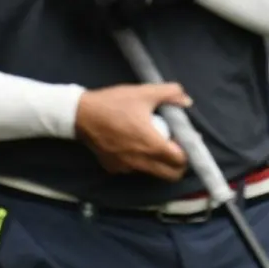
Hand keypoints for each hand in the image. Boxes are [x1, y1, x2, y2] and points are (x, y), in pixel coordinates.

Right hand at [75, 83, 190, 180]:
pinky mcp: (114, 168)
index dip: (186, 152)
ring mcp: (127, 168)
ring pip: (152, 173)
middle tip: (173, 146)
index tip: (183, 140)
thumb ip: (169, 94)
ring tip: (152, 143)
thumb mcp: (143, 93)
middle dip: (177, 164)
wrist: (81, 115)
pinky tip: (132, 145)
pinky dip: (138, 162)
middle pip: (170, 175)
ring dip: (158, 164)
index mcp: (153, 145)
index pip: (181, 162)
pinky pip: (133, 169)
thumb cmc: (115, 103)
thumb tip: (187, 101)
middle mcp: (142, 162)